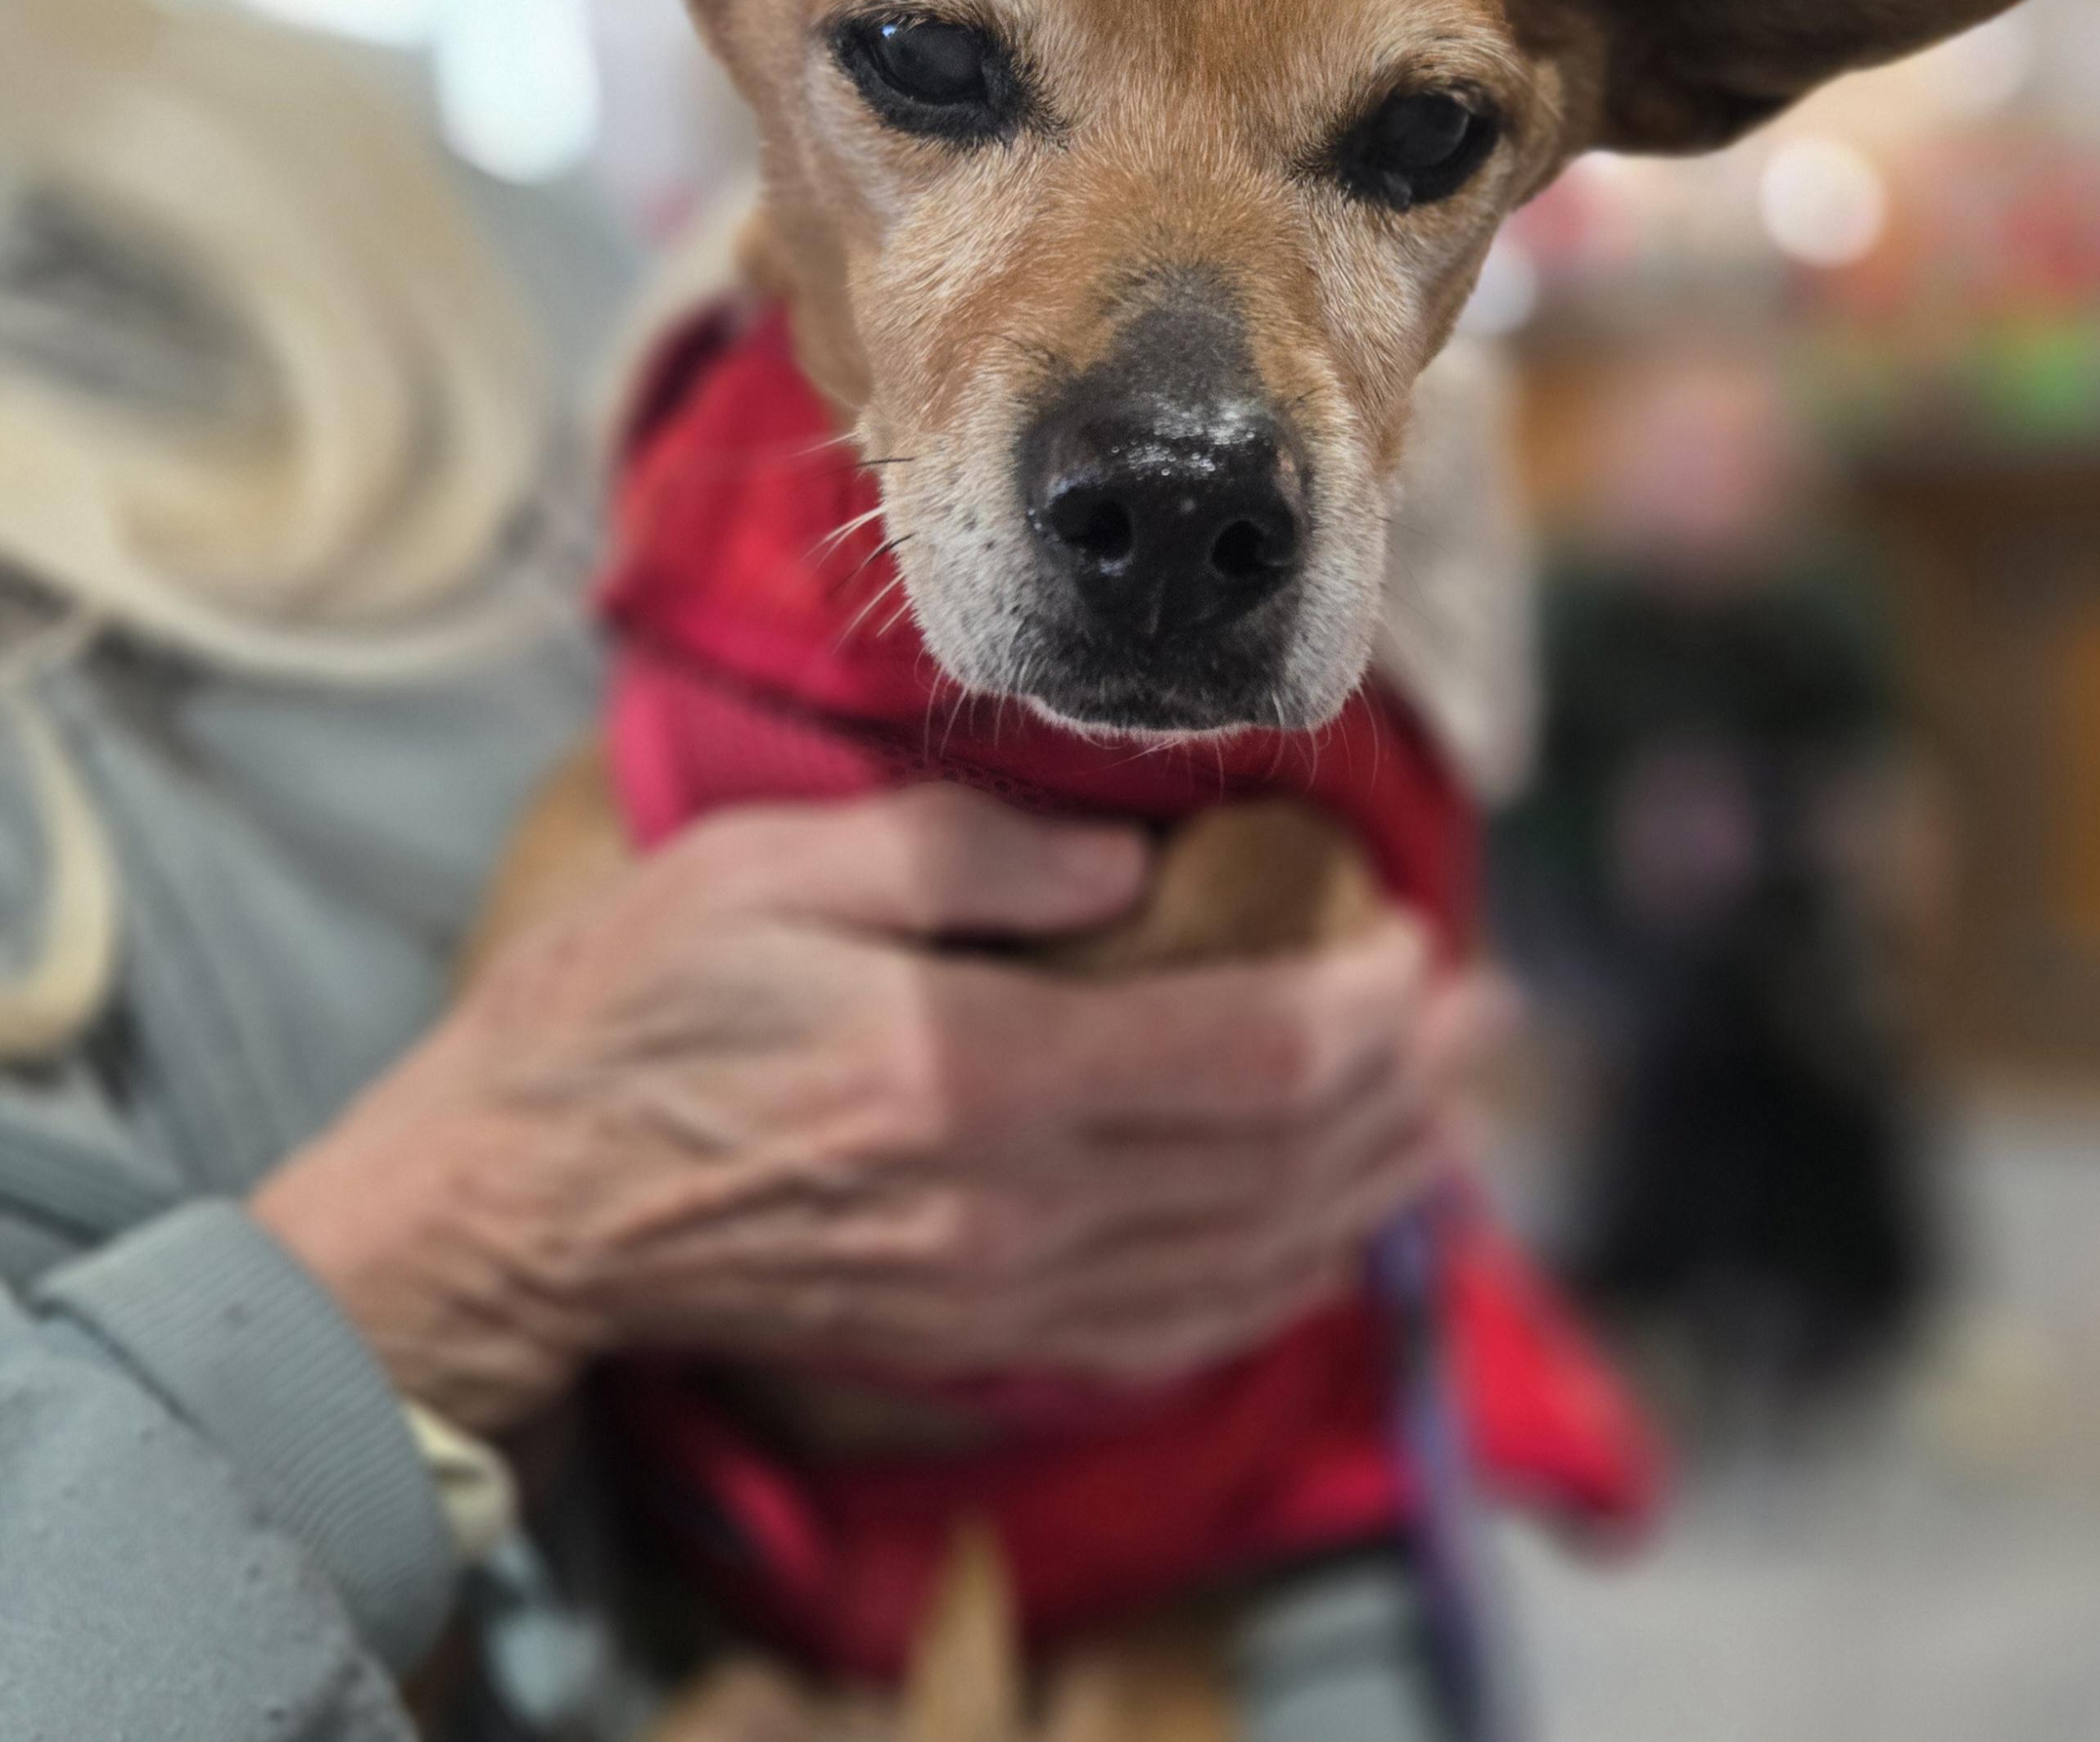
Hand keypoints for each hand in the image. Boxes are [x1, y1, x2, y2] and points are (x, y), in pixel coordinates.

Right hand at [253, 785, 1476, 1433]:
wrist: (520, 1205)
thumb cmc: (632, 1013)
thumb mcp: (774, 865)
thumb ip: (964, 851)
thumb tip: (1124, 860)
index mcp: (977, 1076)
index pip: (1246, 1056)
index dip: (1363, 1004)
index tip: (1416, 936)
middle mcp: (1016, 1209)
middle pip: (1279, 1164)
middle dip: (1407, 1090)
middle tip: (1485, 1016)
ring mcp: (1000, 1296)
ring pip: (1249, 1259)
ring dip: (1373, 1189)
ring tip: (1452, 1119)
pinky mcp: (976, 1341)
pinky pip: (1172, 1331)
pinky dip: (1277, 1283)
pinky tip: (1328, 1243)